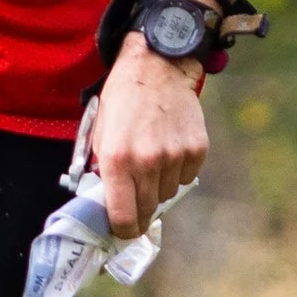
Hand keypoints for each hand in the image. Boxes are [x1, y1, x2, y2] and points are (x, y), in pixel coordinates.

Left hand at [90, 30, 208, 236]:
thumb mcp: (100, 133)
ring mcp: (174, 156)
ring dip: (158, 187)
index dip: (122, 229)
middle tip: (136, 200)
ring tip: (152, 160)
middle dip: (140, 210)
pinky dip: (177, 171)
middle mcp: (146, 161)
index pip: (123, 217)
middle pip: (147, 210)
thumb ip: (103, 170)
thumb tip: (110, 203)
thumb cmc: (123, 99)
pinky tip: (169, 149)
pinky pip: (185, 178)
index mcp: (116, 159)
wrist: (157, 66)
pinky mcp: (196, 149)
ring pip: (168, 194)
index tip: (123, 229)